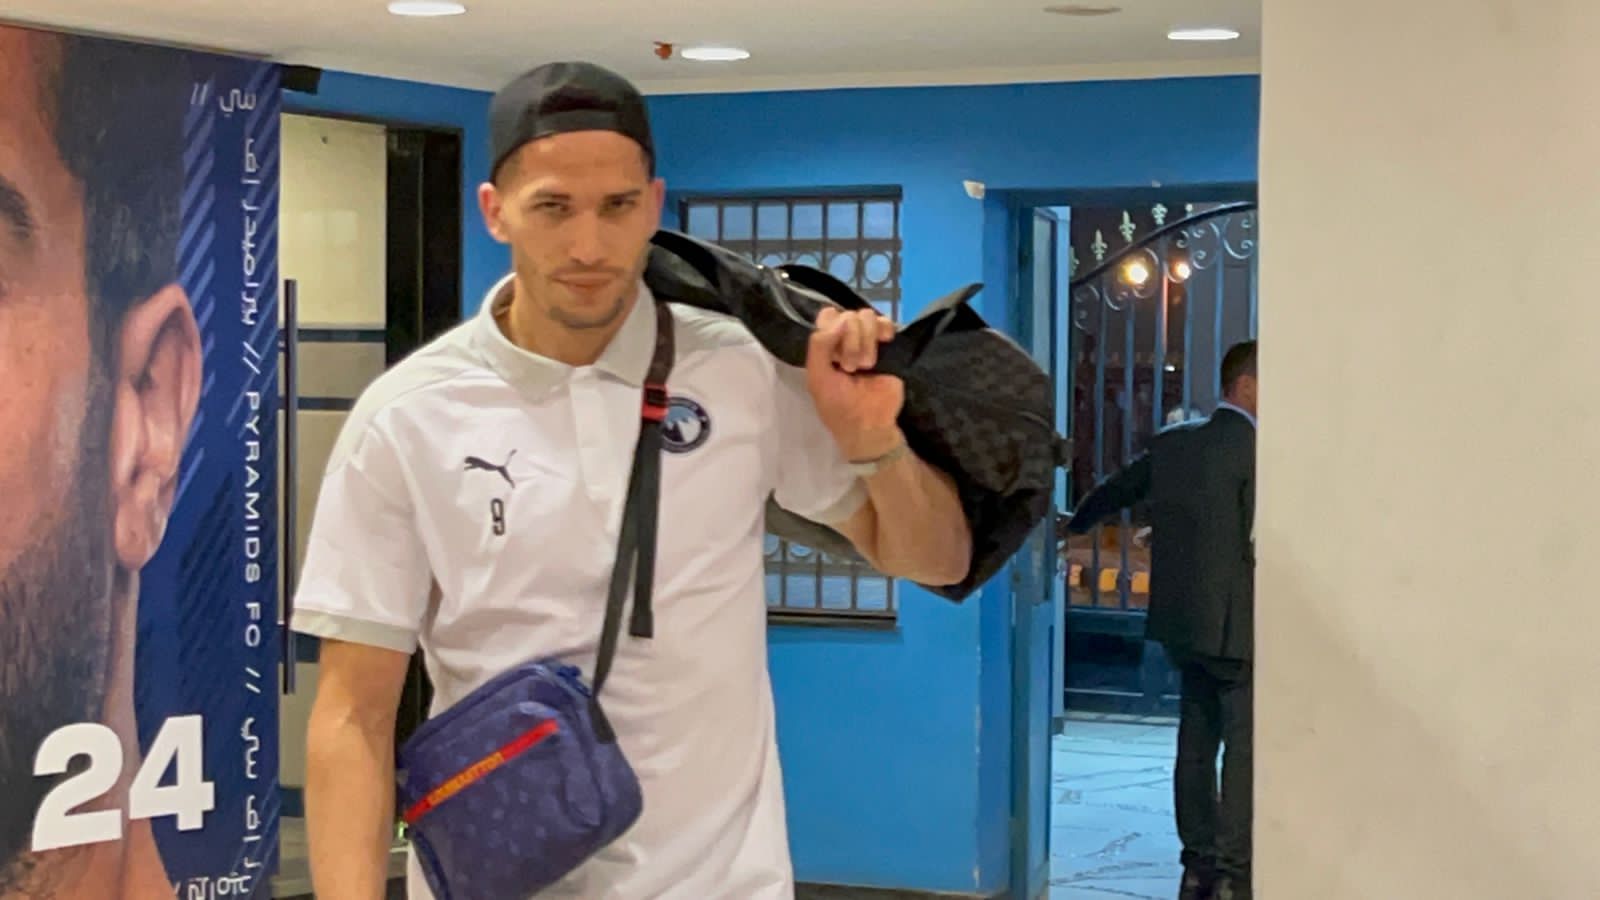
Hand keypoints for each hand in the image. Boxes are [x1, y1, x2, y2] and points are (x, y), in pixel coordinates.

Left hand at [805, 306, 903, 459]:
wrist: (869, 424)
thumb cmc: (838, 404)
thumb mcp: (818, 377)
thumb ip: (819, 345)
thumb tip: (843, 318)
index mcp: (825, 344)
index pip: (828, 316)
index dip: (832, 329)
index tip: (834, 354)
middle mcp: (845, 337)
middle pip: (848, 315)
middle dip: (849, 343)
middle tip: (850, 368)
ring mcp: (867, 340)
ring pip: (867, 316)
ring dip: (865, 342)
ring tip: (866, 366)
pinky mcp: (888, 345)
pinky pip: (886, 322)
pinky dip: (884, 329)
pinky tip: (884, 342)